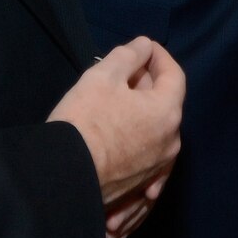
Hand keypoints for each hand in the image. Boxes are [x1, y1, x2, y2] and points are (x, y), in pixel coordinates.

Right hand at [47, 37, 183, 237]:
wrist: (63, 178)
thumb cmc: (85, 121)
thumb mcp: (103, 76)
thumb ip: (129, 55)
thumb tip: (144, 46)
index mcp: (167, 113)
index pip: (174, 75)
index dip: (159, 57)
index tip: (143, 48)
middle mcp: (170, 144)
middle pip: (166, 105)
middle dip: (148, 86)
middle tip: (123, 75)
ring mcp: (157, 171)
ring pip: (156, 135)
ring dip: (142, 117)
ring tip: (118, 106)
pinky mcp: (141, 191)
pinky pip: (147, 165)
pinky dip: (139, 151)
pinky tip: (123, 146)